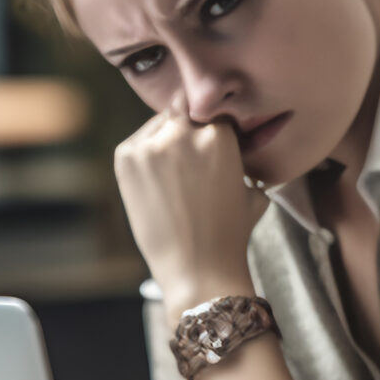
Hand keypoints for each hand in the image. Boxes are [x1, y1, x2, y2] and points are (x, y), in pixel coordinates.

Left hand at [113, 112, 269, 314]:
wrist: (197, 268)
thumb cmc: (230, 234)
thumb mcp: (252, 189)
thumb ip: (244, 159)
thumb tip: (241, 146)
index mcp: (219, 133)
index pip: (212, 111)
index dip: (210, 127)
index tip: (205, 146)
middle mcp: (185, 131)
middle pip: (183, 112)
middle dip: (186, 129)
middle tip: (185, 163)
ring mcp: (152, 143)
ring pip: (159, 126)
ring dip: (164, 141)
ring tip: (171, 179)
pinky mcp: (127, 157)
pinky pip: (137, 143)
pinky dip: (143, 156)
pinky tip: (155, 184)